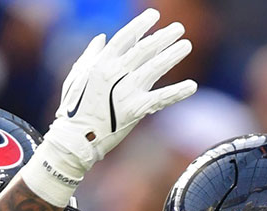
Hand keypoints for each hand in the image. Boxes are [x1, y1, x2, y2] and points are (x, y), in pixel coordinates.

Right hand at [21, 9, 196, 204]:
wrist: (75, 139)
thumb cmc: (73, 108)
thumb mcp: (76, 76)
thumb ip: (90, 55)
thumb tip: (102, 38)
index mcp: (101, 63)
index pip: (125, 37)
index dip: (140, 25)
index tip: (154, 15)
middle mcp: (115, 73)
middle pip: (144, 49)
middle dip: (163, 37)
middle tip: (179, 28)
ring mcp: (126, 91)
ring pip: (155, 68)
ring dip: (173, 55)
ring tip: (187, 45)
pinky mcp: (136, 109)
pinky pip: (161, 98)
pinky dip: (177, 92)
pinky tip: (192, 86)